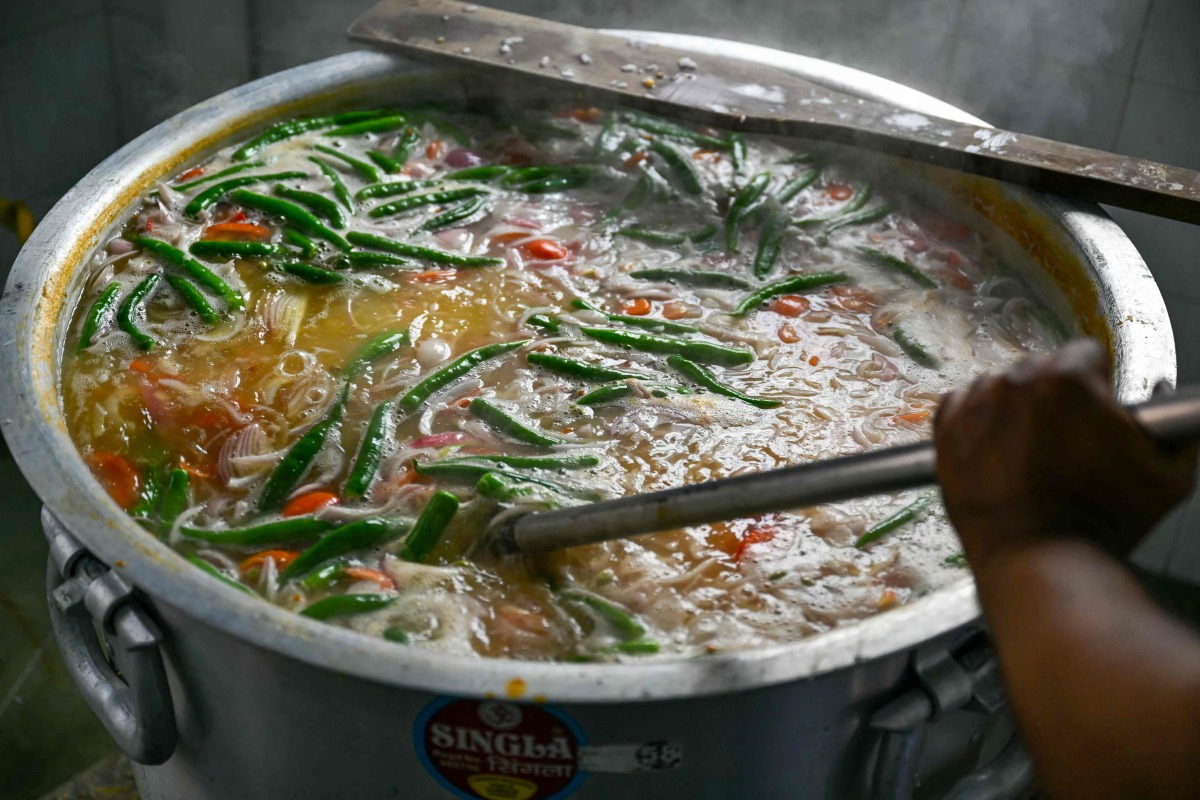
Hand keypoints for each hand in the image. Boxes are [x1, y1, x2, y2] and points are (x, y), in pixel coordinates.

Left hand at [934, 339, 1194, 572]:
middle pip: (1041, 369)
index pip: (1086, 354)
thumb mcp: (1168, 474)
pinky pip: (961, 406)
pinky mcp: (945, 432)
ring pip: (1000, 387)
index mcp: (1068, 377)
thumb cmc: (1104, 521)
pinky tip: (996, 450)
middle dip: (1056, 397)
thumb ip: (1174, 427)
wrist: (1042, 560)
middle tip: (1066, 440)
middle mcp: (1015, 382)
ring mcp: (975, 405)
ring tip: (1031, 451)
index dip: (1098, 384)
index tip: (1096, 412)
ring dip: (1016, 408)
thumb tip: (1159, 398)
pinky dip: (977, 421)